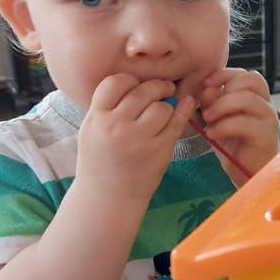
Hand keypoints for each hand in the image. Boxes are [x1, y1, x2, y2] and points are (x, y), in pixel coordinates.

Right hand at [76, 74, 193, 202]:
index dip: (130, 80)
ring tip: (163, 113)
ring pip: (162, 106)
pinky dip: (185, 111)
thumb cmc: (100, 162)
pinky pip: (177, 123)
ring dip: (167, 106)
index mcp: (96, 119)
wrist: (108, 198)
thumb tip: (137, 82)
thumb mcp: (92, 131)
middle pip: (143, 91)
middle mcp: (116, 127)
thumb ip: (108, 107)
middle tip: (163, 89)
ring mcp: (139, 140)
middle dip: (156, 87)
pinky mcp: (159, 151)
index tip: (137, 85)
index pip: (115, 83)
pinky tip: (187, 104)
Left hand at [199, 68, 278, 184]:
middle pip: (251, 81)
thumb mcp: (218, 119)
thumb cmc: (235, 144)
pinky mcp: (266, 135)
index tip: (206, 83)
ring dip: (222, 106)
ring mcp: (269, 119)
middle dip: (224, 89)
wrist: (247, 172)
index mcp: (257, 97)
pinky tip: (212, 134)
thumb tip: (208, 88)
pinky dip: (224, 126)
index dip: (225, 74)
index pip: (246, 74)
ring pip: (248, 99)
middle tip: (207, 107)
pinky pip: (245, 122)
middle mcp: (266, 105)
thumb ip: (213, 102)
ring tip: (208, 119)